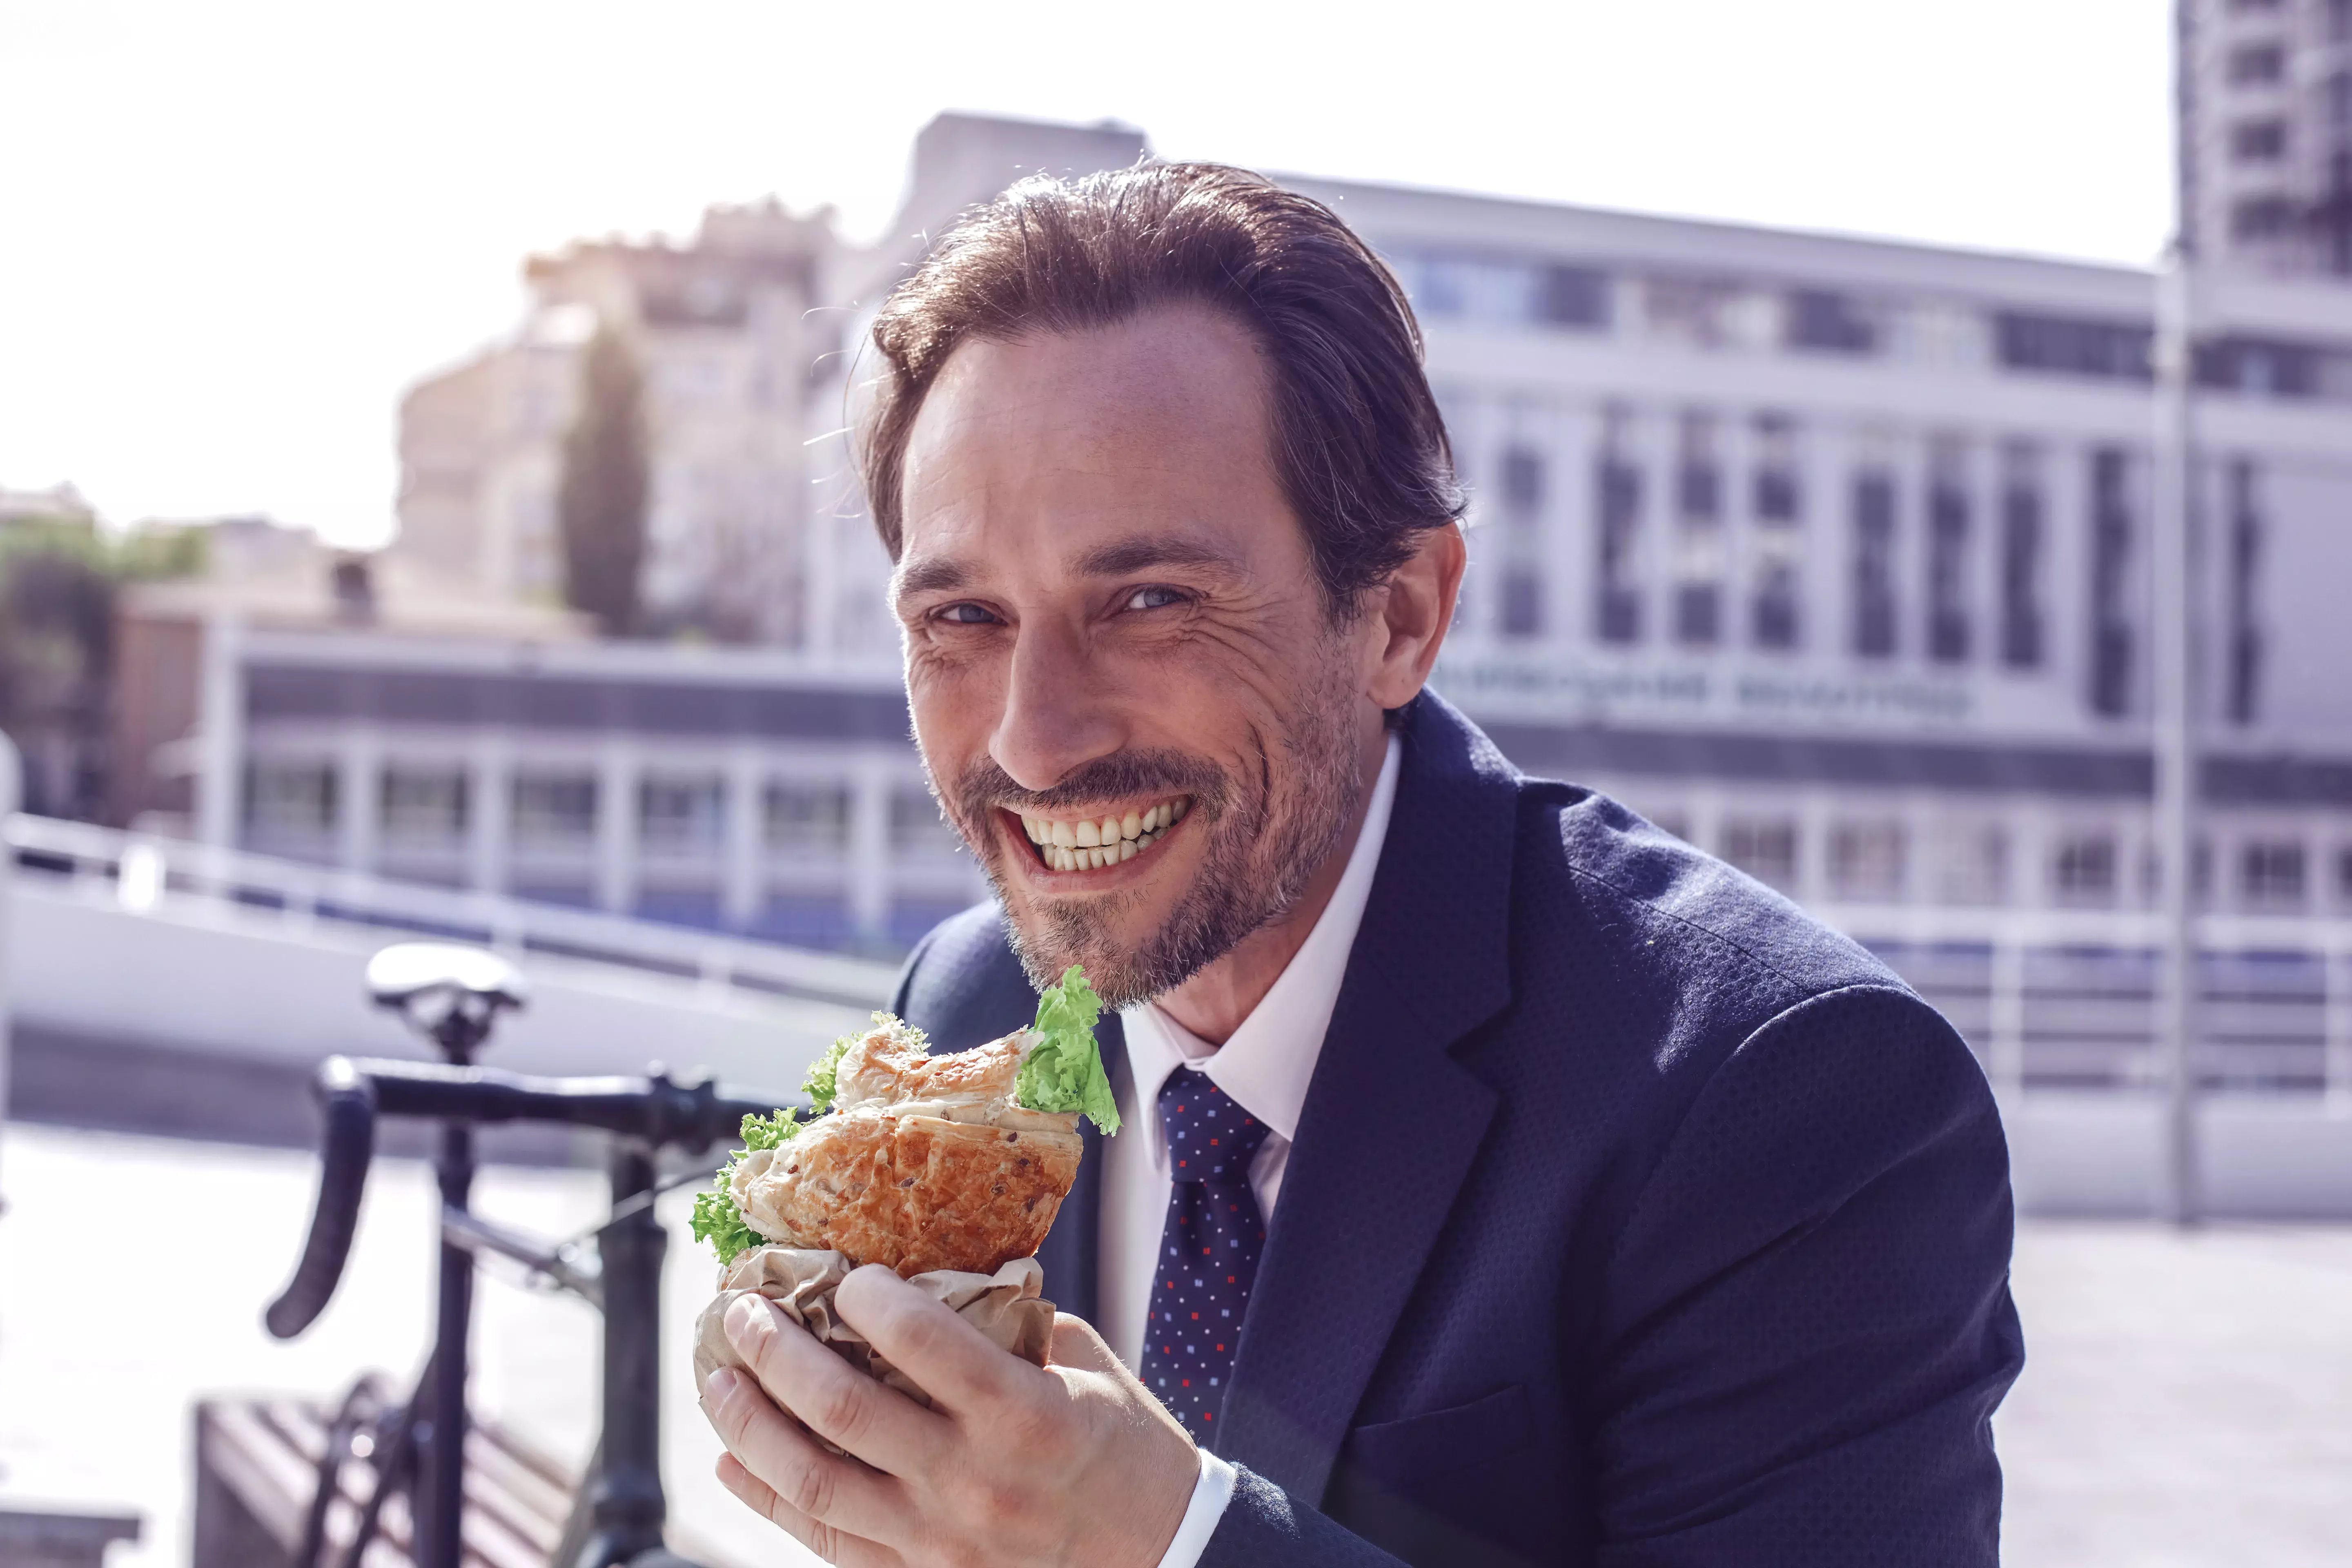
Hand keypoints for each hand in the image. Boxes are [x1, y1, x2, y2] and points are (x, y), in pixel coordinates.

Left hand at [700, 1264, 1199, 1566]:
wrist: (1161, 1556)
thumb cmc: (1125, 1448)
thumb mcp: (1085, 1366)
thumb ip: (1013, 1321)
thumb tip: (937, 1271)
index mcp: (1026, 1414)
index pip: (925, 1342)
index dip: (870, 1299)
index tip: (846, 1274)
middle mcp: (974, 1481)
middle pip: (845, 1409)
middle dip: (777, 1353)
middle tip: (741, 1312)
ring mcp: (941, 1540)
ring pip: (816, 1481)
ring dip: (752, 1424)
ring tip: (718, 1380)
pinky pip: (826, 1539)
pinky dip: (768, 1497)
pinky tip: (732, 1461)